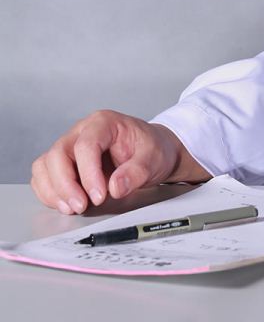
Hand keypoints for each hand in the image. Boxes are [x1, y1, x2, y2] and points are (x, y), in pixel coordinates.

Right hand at [31, 110, 209, 213]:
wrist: (152, 151)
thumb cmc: (151, 149)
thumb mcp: (153, 158)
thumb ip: (136, 172)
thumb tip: (116, 187)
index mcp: (104, 123)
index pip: (86, 145)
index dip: (88, 173)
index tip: (99, 196)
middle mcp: (82, 131)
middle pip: (58, 154)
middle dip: (66, 185)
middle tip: (82, 206)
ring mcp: (70, 146)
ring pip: (45, 165)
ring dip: (54, 190)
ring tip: (74, 207)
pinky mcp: (64, 163)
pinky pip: (44, 176)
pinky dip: (49, 193)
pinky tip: (66, 204)